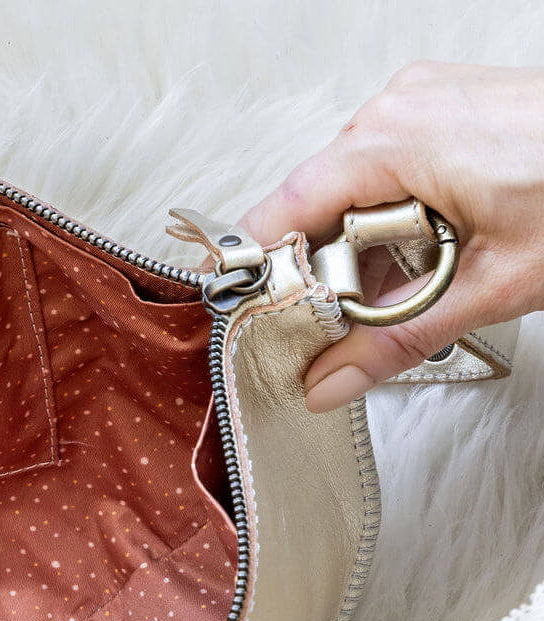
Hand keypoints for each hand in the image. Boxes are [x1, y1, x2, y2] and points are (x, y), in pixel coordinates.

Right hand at [241, 62, 543, 411]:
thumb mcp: (491, 284)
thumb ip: (394, 341)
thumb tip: (326, 382)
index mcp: (390, 139)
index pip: (280, 214)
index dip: (266, 277)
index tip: (263, 327)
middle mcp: (395, 110)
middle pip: (312, 208)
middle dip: (326, 272)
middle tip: (352, 323)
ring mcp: (420, 104)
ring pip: (349, 193)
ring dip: (364, 250)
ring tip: (417, 281)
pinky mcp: (443, 112)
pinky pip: (386, 172)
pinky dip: (394, 220)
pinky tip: (429, 252)